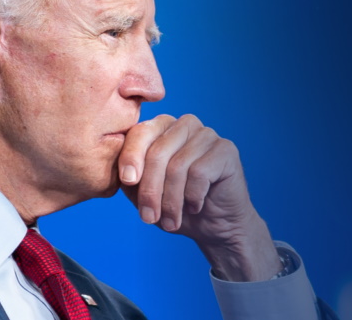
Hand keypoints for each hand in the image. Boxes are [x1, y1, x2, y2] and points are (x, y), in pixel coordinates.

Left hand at [117, 114, 281, 280]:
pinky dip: (193, 197)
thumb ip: (132, 179)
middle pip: (158, 153)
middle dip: (150, 190)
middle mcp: (185, 125)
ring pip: (177, 166)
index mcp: (162, 128)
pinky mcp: (226, 150)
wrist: (215, 226)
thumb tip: (126, 175)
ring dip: (171, 201)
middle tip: (149, 218)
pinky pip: (199, 172)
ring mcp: (207, 135)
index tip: (128, 182)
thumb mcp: (145, 194)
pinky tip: (195, 207)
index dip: (130, 157)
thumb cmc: (177, 207)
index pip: (140, 132)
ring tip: (170, 222)